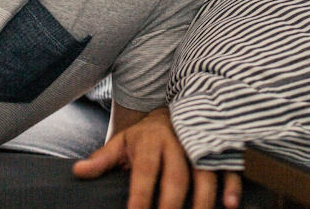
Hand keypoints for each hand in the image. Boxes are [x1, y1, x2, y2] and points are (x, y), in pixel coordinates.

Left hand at [72, 107, 241, 208]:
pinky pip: (229, 166)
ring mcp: (201, 145)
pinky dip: (231, 186)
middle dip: (171, 204)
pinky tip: (230, 205)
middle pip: (176, 176)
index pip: (145, 171)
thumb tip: (78, 171)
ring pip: (204, 173)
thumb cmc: (145, 135)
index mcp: (151, 141)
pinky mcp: (219, 148)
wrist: (174, 110)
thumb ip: (103, 158)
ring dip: (203, 199)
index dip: (140, 195)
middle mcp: (178, 142)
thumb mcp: (122, 141)